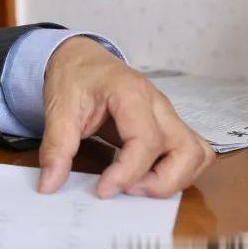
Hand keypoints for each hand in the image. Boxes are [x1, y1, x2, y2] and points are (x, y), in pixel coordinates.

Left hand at [37, 37, 214, 198]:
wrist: (81, 58)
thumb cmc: (73, 78)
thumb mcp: (57, 108)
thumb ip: (56, 147)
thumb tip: (49, 185)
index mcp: (131, 93)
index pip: (146, 140)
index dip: (128, 172)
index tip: (102, 190)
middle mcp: (159, 104)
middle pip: (187, 151)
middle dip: (161, 182)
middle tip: (125, 189)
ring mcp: (168, 115)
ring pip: (198, 154)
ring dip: (175, 179)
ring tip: (137, 185)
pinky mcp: (168, 125)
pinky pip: (192, 152)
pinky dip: (179, 172)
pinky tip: (148, 177)